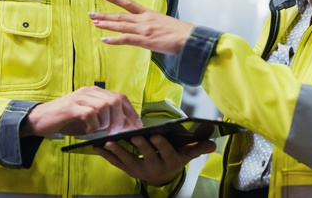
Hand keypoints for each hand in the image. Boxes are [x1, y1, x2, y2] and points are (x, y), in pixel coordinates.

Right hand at [21, 86, 141, 137]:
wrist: (39, 120)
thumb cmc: (66, 121)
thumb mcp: (89, 118)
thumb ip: (105, 119)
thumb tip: (125, 127)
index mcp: (95, 92)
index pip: (120, 97)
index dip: (131, 112)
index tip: (137, 126)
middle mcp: (89, 92)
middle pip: (115, 100)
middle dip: (120, 119)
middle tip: (117, 132)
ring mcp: (80, 98)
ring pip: (104, 106)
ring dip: (106, 122)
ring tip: (100, 130)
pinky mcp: (71, 107)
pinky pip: (90, 113)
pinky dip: (93, 124)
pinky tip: (88, 130)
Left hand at [89, 0, 193, 54]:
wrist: (190, 38)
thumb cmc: (182, 33)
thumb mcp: (166, 24)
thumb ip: (155, 25)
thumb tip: (151, 29)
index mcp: (150, 14)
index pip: (129, 4)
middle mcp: (144, 20)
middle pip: (121, 15)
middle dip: (105, 14)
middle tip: (91, 13)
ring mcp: (144, 29)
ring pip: (121, 25)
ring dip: (106, 24)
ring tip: (94, 22)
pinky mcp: (145, 40)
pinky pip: (126, 39)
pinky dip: (114, 39)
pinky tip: (104, 40)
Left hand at [95, 134, 215, 185]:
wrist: (164, 177)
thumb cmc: (176, 159)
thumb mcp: (188, 154)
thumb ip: (199, 147)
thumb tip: (214, 141)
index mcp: (170, 161)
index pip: (166, 153)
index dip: (160, 145)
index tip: (155, 135)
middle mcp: (155, 167)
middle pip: (147, 156)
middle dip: (140, 146)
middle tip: (133, 136)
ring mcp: (140, 170)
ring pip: (128, 161)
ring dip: (118, 152)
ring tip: (108, 143)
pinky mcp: (129, 170)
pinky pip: (117, 164)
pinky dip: (107, 156)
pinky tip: (97, 148)